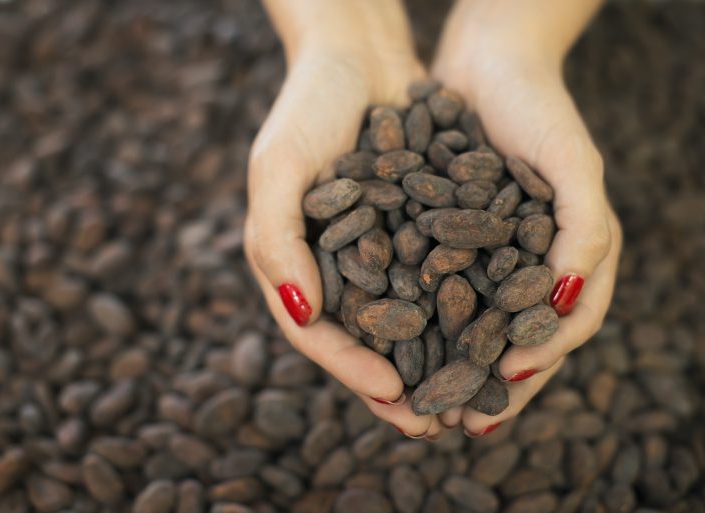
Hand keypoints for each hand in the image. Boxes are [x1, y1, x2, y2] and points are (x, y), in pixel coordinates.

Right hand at [244, 7, 442, 437]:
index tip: (390, 392)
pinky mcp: (411, 229)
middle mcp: (331, 264)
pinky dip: (454, 307)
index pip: (316, 332)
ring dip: (429, 358)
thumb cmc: (307, 106)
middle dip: (394, 382)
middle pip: (362, 338)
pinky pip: (432, 277)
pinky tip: (487, 330)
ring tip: (462, 391)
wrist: (357, 53)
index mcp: (291, 261)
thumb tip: (303, 315)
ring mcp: (373, 250)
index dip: (349, 366)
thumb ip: (278, 241)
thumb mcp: (278, 167)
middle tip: (429, 422)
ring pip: (402, 318)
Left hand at [433, 12, 621, 435]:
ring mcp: (481, 256)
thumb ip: (585, 230)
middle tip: (450, 423)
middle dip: (480, 383)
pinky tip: (384, 339)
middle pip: (505, 341)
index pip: (557, 332)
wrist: (488, 63)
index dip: (534, 364)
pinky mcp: (441, 238)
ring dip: (441, 364)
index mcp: (566, 262)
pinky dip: (410, 316)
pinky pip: (425, 286)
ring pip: (462, 324)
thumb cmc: (540, 109)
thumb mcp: (573, 164)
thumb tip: (566, 304)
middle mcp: (522, 267)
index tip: (500, 389)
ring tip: (412, 398)